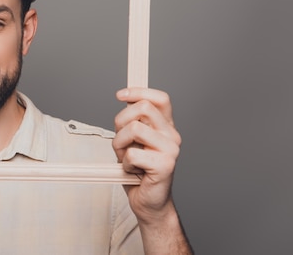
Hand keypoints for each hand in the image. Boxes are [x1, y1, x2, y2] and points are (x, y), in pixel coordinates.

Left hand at [112, 87, 180, 223]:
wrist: (148, 201)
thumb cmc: (138, 170)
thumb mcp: (131, 140)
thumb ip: (131, 121)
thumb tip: (125, 98)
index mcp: (166, 127)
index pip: (160, 98)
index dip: (139, 91)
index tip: (121, 95)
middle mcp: (172, 135)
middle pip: (143, 108)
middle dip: (121, 121)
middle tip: (121, 140)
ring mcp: (171, 150)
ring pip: (134, 129)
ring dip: (120, 144)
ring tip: (127, 157)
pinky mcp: (165, 165)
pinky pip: (132, 154)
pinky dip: (125, 164)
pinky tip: (134, 171)